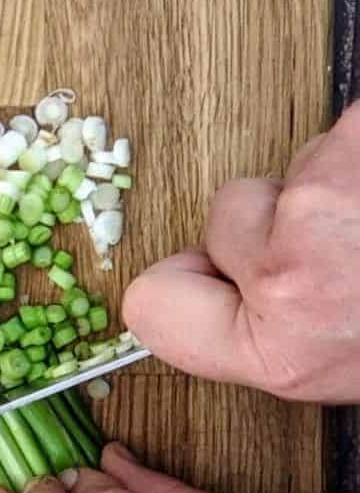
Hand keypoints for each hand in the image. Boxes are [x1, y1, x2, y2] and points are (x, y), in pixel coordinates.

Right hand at [123, 101, 359, 401]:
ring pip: (293, 169)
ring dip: (337, 179)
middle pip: (227, 217)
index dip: (191, 277)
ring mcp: (320, 210)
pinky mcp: (355, 147)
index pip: (152, 305)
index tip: (219, 274)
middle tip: (347, 243)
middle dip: (279, 216)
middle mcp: (290, 286)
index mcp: (279, 352)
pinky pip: (345, 125)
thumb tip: (229, 300)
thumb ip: (272, 340)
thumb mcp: (337, 367)